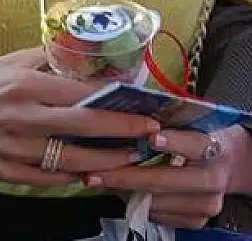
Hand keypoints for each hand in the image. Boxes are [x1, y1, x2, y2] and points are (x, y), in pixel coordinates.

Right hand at [0, 48, 161, 185]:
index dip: (118, 104)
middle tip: (149, 134)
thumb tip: (90, 58)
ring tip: (128, 157)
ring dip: (106, 161)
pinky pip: (49, 179)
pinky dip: (73, 177)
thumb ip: (49, 59)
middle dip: (124, 132)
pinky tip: (89, 172)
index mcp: (24, 86)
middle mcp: (21, 117)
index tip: (144, 109)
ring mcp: (14, 148)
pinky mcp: (6, 171)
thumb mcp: (11, 62)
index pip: (82, 96)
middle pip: (84, 128)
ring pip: (72, 161)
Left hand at [86, 126, 251, 227]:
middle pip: (166, 180)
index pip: (194, 144)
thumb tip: (123, 103)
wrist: (226, 165)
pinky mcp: (198, 219)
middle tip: (95, 173)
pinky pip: (160, 216)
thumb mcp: (187, 123)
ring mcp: (206, 202)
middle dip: (126, 177)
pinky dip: (138, 204)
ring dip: (125, 192)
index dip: (174, 142)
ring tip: (99, 181)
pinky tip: (122, 192)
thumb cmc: (195, 137)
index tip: (151, 137)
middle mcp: (212, 178)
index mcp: (212, 146)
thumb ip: (163, 118)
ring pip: (158, 201)